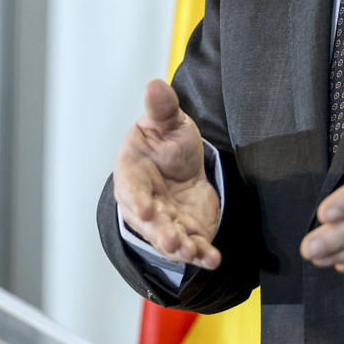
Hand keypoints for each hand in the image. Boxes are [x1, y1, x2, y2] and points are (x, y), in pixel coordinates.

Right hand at [112, 79, 222, 269]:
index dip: (136, 200)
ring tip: (191, 251)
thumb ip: (161, 108)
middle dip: (159, 233)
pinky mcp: (188, 232)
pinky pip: (194, 247)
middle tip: (171, 240)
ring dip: (180, 248)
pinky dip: (203, 256)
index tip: (145, 207)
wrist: (184, 165)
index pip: (130, 189)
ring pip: (169, 239)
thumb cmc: (166, 142)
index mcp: (132, 174)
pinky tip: (213, 259)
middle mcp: (145, 203)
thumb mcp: (166, 122)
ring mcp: (166, 221)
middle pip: (149, 222)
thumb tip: (155, 84)